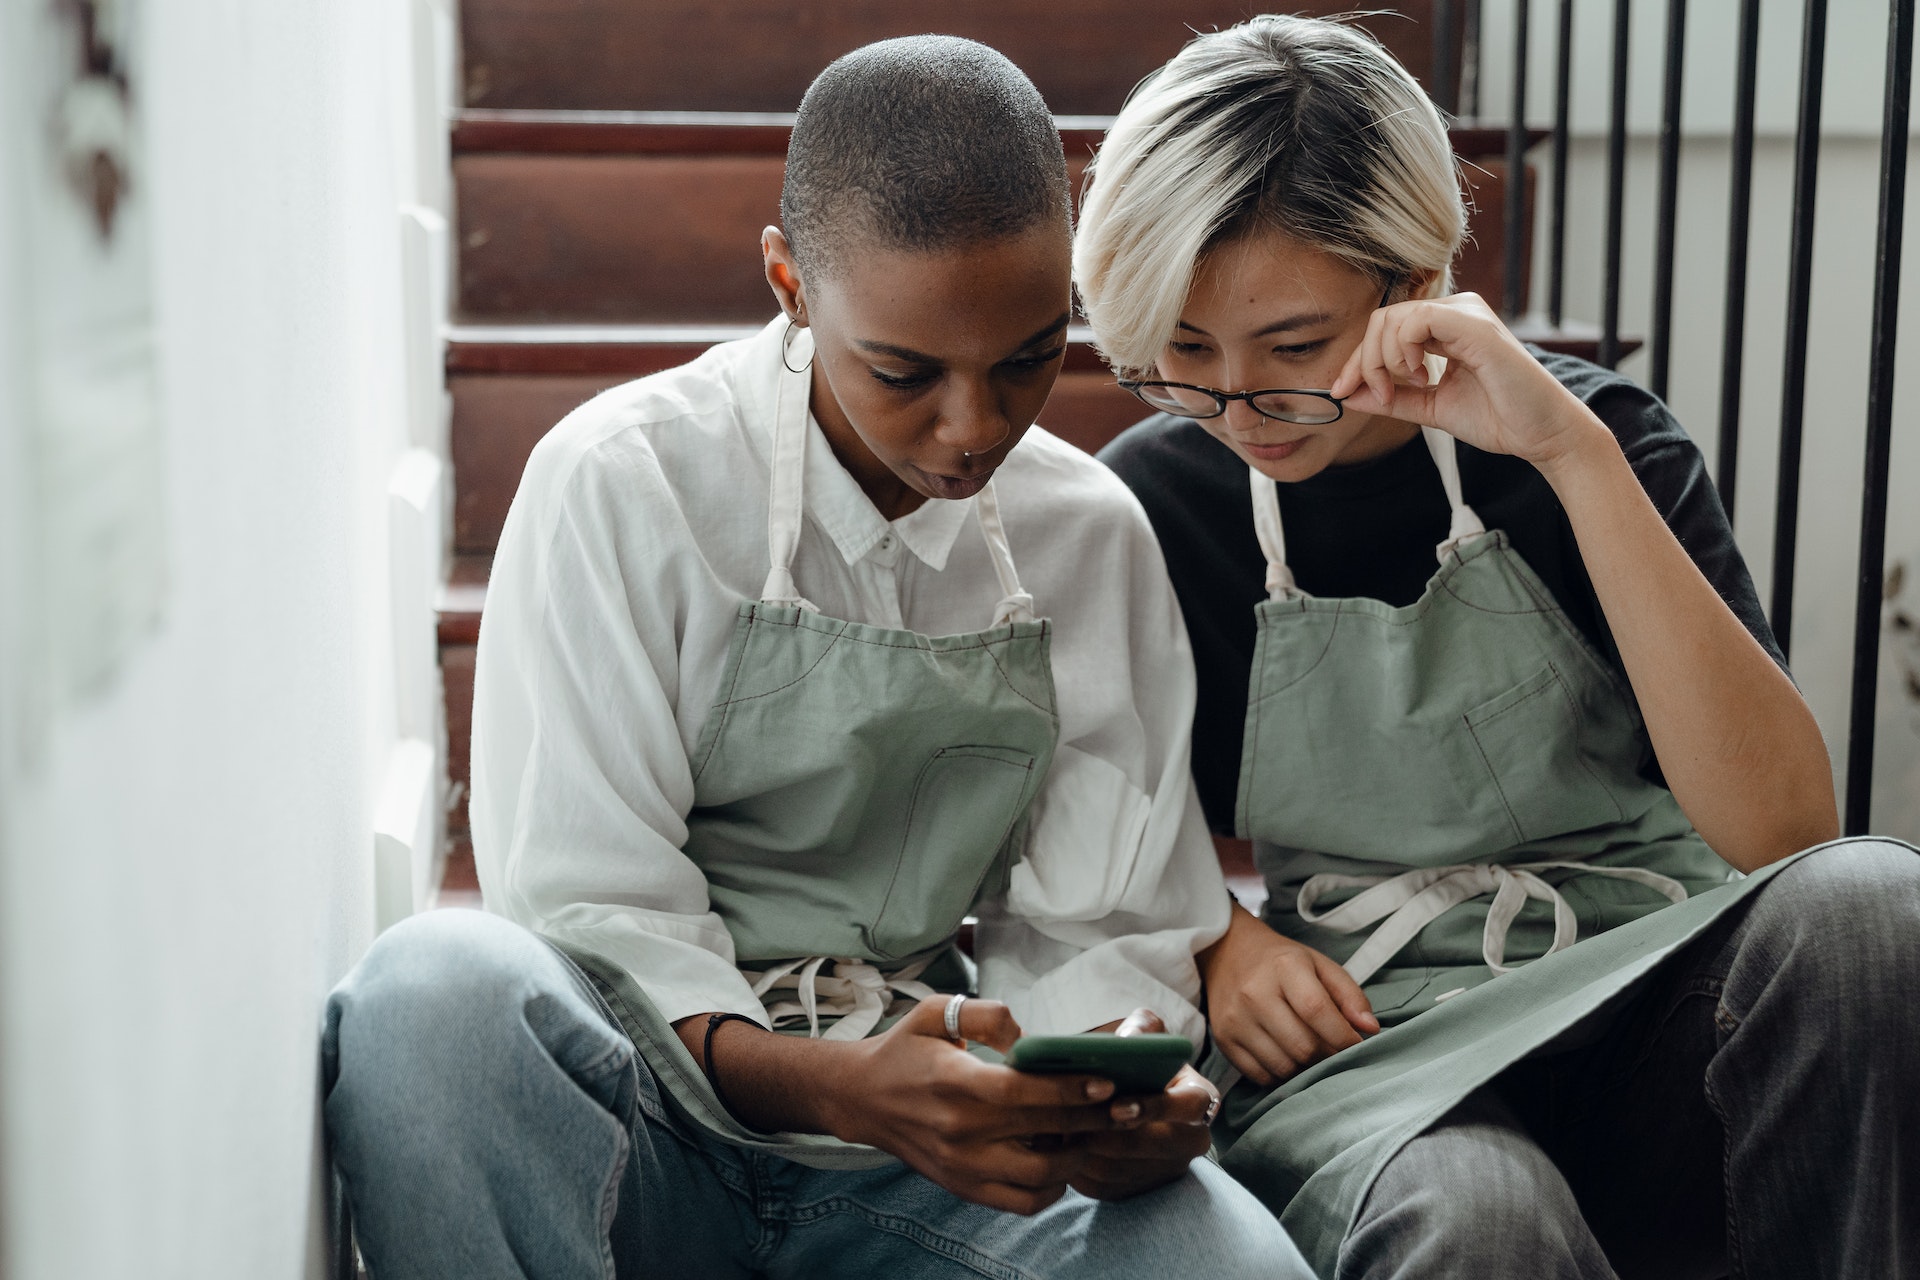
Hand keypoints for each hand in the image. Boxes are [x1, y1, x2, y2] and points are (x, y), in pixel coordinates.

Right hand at [823, 996, 1123, 1214]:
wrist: (862, 1098)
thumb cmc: (907, 1050)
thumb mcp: (937, 1012)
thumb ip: (987, 1015)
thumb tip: (1029, 1038)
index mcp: (957, 1084)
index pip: (1024, 1093)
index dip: (1070, 1090)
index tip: (1107, 1082)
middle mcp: (961, 1131)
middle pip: (1044, 1135)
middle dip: (1092, 1121)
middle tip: (1124, 1106)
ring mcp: (963, 1167)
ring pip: (1041, 1177)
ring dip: (1076, 1156)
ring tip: (1091, 1131)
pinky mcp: (964, 1188)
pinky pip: (1023, 1202)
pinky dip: (1051, 1187)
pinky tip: (1059, 1160)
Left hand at [1068, 1009, 1219, 1200]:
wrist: (1128, 1092)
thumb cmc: (1138, 1060)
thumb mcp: (1144, 1033)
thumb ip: (1140, 1028)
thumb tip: (1127, 1042)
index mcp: (1201, 1098)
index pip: (1192, 1107)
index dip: (1155, 1108)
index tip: (1117, 1106)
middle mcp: (1192, 1139)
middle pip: (1158, 1147)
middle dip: (1115, 1138)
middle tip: (1076, 1126)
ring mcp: (1168, 1169)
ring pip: (1126, 1170)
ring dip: (1091, 1154)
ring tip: (1058, 1133)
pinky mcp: (1142, 1188)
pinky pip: (1109, 1187)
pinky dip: (1082, 1172)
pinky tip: (1059, 1149)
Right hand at [1198, 904, 1377, 1086]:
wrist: (1227, 952)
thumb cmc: (1280, 962)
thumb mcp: (1319, 964)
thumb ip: (1349, 994)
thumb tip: (1370, 1029)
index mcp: (1284, 967)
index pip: (1317, 1011)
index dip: (1343, 1037)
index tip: (1356, 1045)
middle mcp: (1254, 993)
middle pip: (1302, 1045)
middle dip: (1326, 1056)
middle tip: (1332, 1051)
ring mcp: (1235, 1019)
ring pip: (1283, 1066)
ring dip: (1304, 1068)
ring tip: (1309, 1053)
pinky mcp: (1223, 1040)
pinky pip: (1260, 1075)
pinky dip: (1280, 1074)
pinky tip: (1286, 1056)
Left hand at [1328, 292, 1610, 470]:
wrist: (1541, 433)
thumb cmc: (1498, 417)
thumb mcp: (1431, 408)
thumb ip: (1392, 399)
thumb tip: (1347, 395)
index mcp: (1445, 328)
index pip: (1385, 329)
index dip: (1357, 360)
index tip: (1342, 391)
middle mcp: (1455, 312)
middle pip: (1382, 320)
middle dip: (1363, 361)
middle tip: (1373, 395)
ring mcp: (1466, 313)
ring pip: (1393, 318)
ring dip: (1381, 359)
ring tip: (1401, 388)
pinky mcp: (1473, 324)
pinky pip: (1417, 320)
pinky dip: (1402, 349)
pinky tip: (1417, 375)